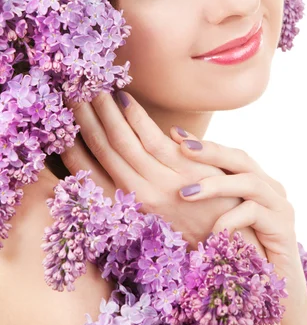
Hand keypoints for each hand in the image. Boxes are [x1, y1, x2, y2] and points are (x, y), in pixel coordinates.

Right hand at [60, 90, 258, 250]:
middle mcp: (136, 196)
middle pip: (101, 150)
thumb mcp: (149, 213)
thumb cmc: (188, 222)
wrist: (228, 235)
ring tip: (94, 89)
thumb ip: (129, 189)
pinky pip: (150, 137)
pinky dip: (135, 116)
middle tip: (72, 93)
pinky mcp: (182, 170)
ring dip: (104, 112)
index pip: (87, 173)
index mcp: (125, 207)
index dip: (71, 146)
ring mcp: (159, 182)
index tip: (60, 122)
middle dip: (82, 120)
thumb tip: (109, 160)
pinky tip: (124, 97)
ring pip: (121, 141)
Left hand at [170, 129, 306, 324]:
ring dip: (216, 185)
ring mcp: (279, 205)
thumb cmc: (240, 258)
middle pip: (240, 158)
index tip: (174, 131)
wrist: (275, 296)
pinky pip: (255, 214)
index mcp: (253, 183)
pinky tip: (213, 232)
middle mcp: (269, 188)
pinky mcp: (284, 227)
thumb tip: (168, 182)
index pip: (226, 156)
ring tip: (186, 193)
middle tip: (180, 146)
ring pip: (249, 181)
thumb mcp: (218, 223)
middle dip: (209, 150)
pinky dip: (232, 219)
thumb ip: (205, 201)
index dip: (201, 143)